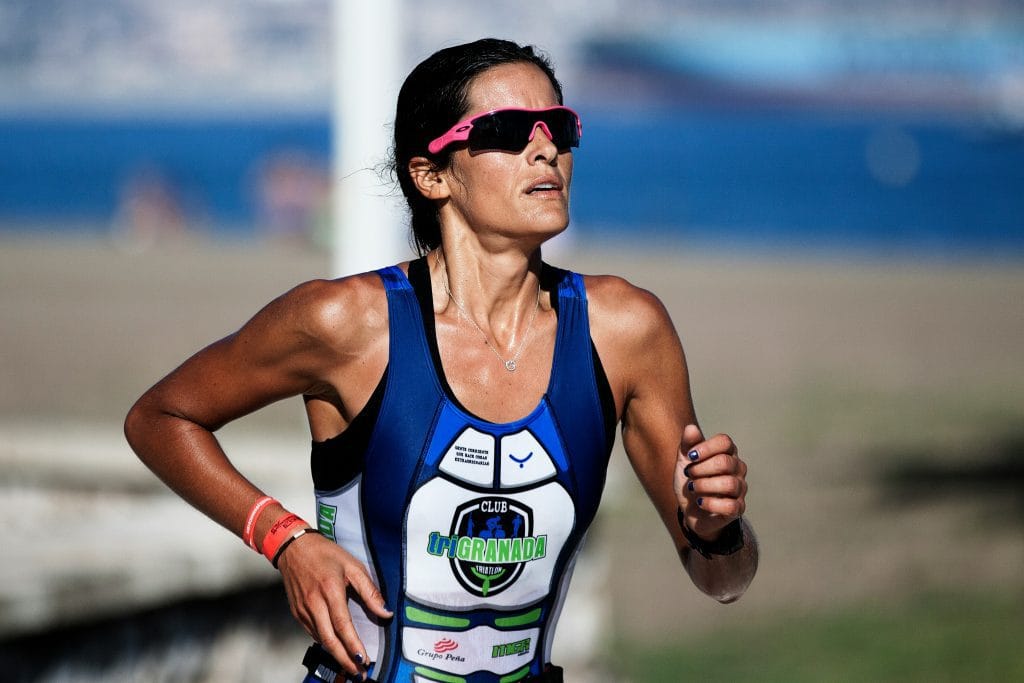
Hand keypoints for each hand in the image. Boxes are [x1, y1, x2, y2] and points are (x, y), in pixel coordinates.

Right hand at [277, 532, 392, 678]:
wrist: (294, 548)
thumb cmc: (325, 554)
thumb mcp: (353, 566)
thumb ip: (370, 591)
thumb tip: (385, 612)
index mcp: (330, 590)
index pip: (343, 625)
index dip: (353, 645)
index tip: (364, 659)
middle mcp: (314, 603)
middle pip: (329, 639)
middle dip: (345, 659)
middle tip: (358, 673)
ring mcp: (303, 609)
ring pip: (320, 639)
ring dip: (335, 655)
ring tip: (350, 666)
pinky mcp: (297, 612)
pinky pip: (312, 633)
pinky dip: (324, 643)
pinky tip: (335, 649)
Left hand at [674, 424, 747, 540]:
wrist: (690, 508)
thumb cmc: (691, 479)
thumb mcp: (684, 460)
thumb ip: (687, 444)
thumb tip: (691, 428)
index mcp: (727, 453)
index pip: (724, 442)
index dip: (705, 448)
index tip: (690, 456)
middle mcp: (738, 469)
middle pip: (725, 462)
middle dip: (701, 469)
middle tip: (688, 474)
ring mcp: (740, 489)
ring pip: (729, 484)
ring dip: (704, 486)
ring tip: (692, 488)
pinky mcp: (738, 508)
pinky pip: (730, 505)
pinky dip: (710, 504)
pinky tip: (699, 502)